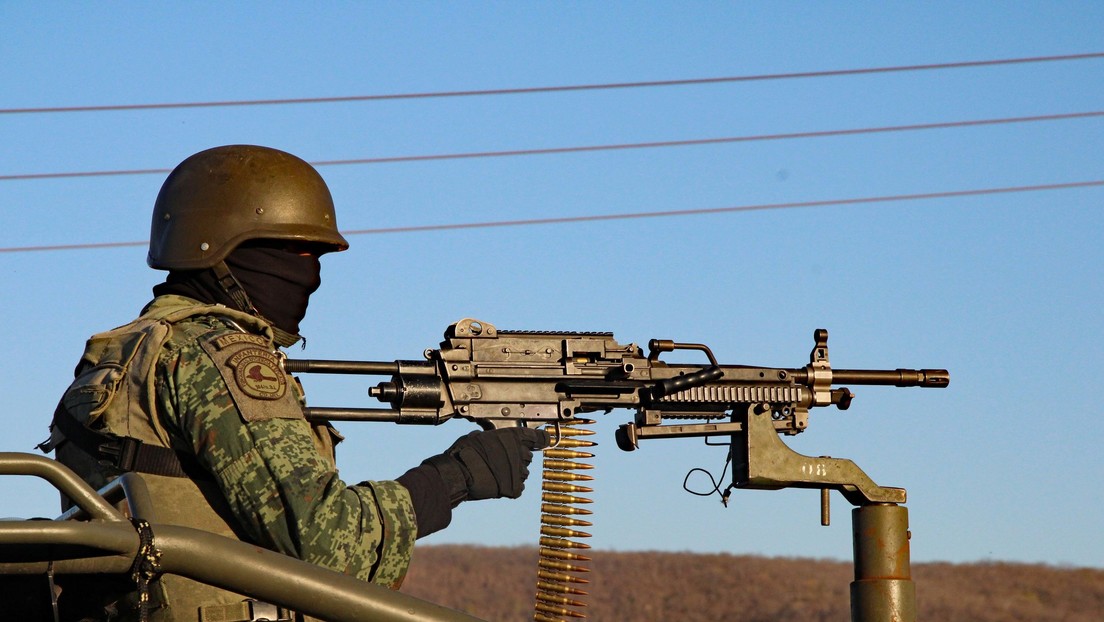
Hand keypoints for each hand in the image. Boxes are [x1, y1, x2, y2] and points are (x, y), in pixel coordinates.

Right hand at [432, 427, 550, 502]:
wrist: (457, 475)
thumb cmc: (464, 453)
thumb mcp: (478, 436)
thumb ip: (493, 438)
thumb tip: (493, 439)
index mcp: (513, 437)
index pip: (537, 437)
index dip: (541, 439)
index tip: (544, 440)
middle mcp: (520, 453)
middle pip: (528, 456)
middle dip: (518, 458)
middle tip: (501, 461)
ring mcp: (519, 472)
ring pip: (523, 473)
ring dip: (513, 473)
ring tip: (496, 473)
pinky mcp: (515, 488)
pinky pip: (519, 487)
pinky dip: (510, 486)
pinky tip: (497, 483)